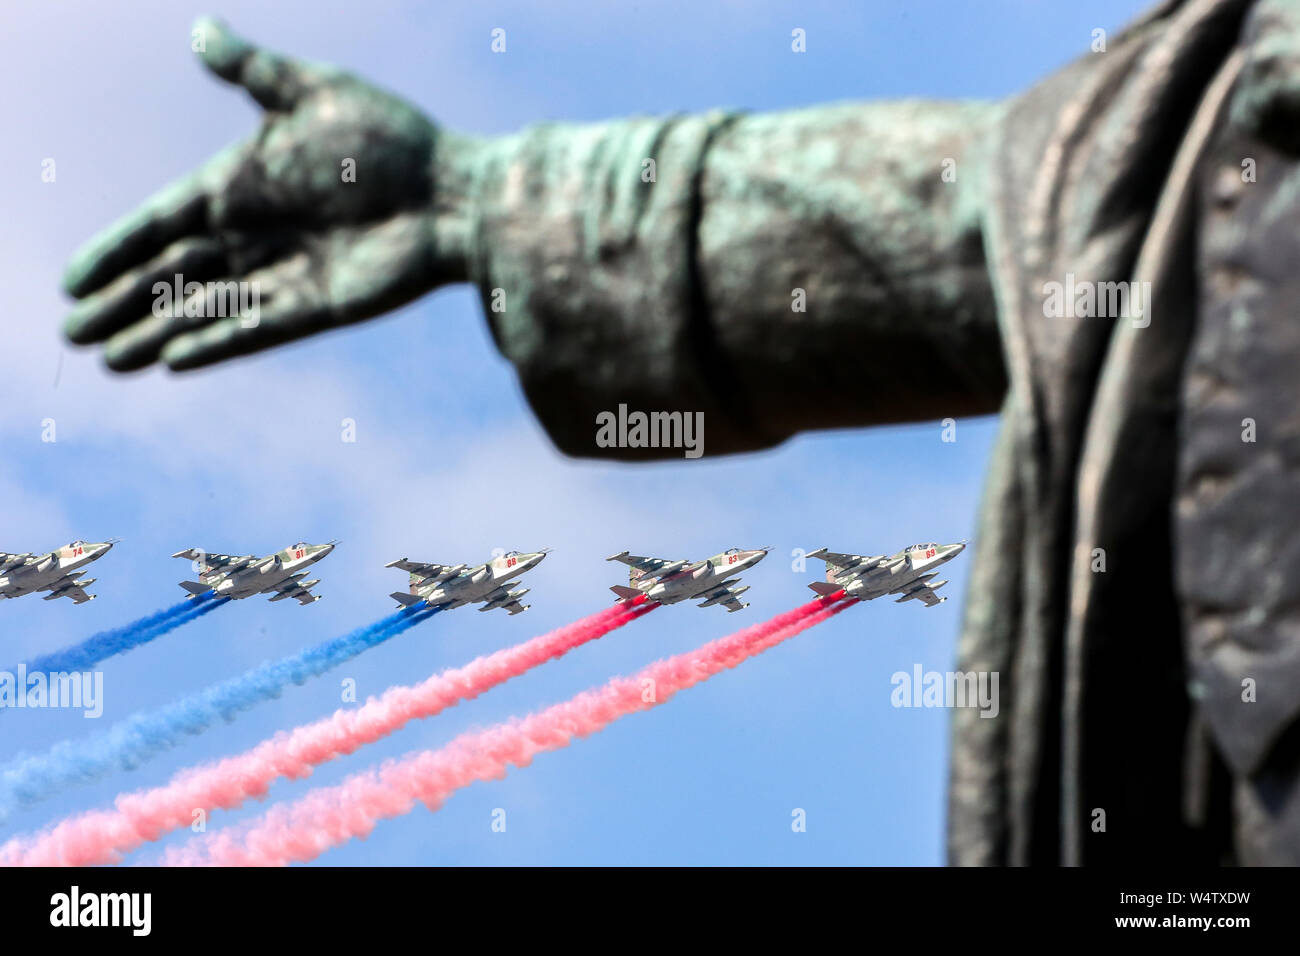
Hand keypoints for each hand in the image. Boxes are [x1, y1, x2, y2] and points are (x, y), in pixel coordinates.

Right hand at [63, 18, 470, 371]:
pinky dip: (215, 344)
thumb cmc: (390, 139)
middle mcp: (258, 233)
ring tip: (108, 360)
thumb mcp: (312, 92)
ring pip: (204, 308)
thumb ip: (252, 72)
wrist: (454, 191)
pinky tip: (172, 364)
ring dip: (156, 332)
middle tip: (73, 333)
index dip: (117, 250)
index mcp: (243, 184)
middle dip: (123, 303)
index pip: (161, 223)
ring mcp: (286, 273)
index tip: (72, 281)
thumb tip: (199, 29)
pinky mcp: (318, 306)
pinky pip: (254, 329)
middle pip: (173, 275)